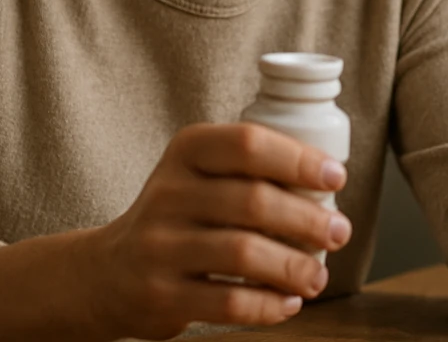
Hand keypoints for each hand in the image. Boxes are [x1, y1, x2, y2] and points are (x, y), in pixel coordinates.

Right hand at [77, 122, 352, 339]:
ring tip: (318, 276)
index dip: (299, 159)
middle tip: (339, 233)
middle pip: (253, 201)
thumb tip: (328, 181)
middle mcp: (168, 193)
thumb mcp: (201, 175)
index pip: (248, 143)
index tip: (336, 178)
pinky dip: (268, 305)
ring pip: (243, 254)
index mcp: (187, 152)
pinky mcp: (160, 295)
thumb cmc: (180, 216)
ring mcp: (159, 246)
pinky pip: (227, 301)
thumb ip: (252, 170)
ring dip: (294, 267)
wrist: (108, 272)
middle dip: (308, 219)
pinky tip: (288, 303)